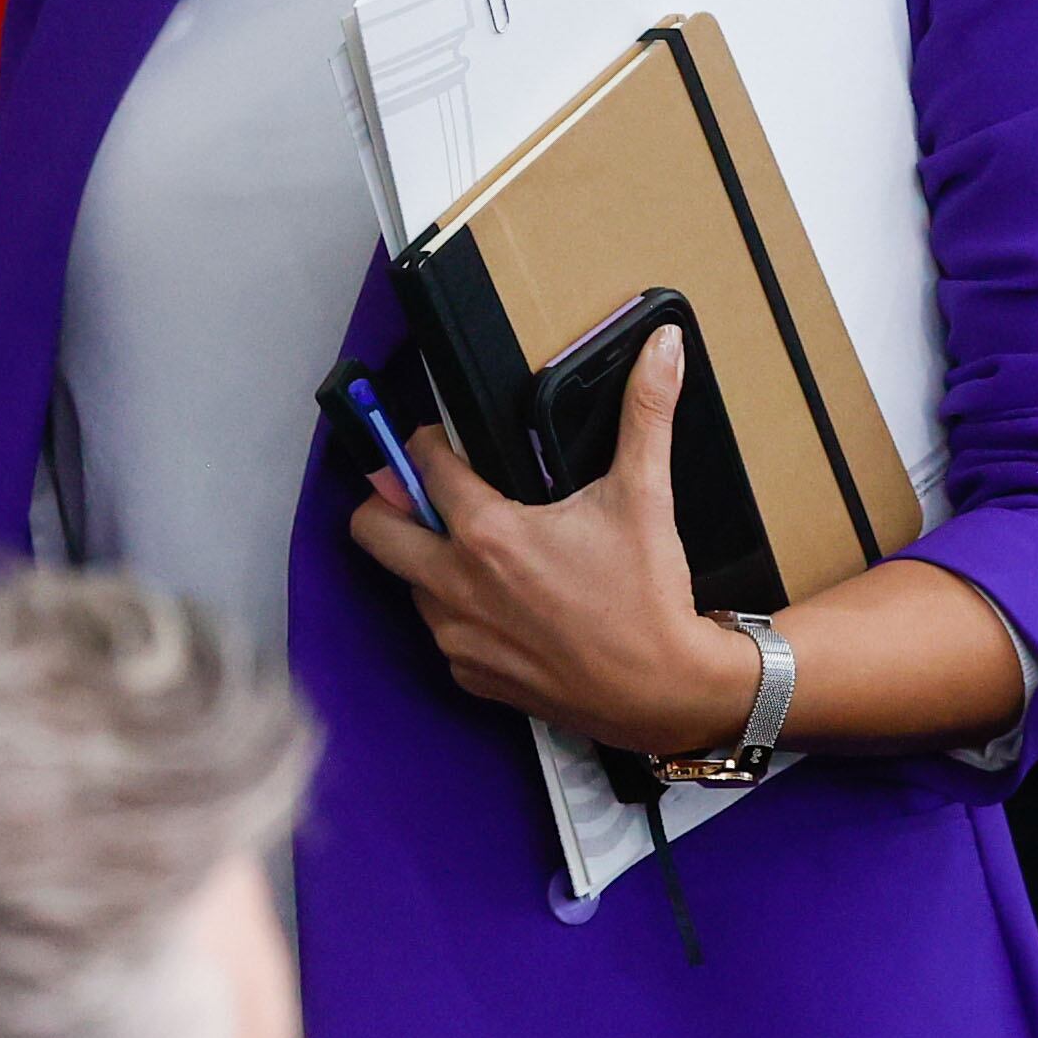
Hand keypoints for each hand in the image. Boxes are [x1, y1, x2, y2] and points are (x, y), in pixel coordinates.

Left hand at [342, 325, 761, 757]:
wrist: (666, 691)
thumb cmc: (649, 596)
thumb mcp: (644, 494)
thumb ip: (645, 412)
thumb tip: (663, 346)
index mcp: (486, 534)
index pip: (421, 464)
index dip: (429, 441)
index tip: (446, 440)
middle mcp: (455, 587)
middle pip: (372, 529)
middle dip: (390, 503)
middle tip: (430, 493)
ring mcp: (457, 637)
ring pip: (408, 582)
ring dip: (430, 558)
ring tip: (483, 548)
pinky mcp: (470, 676)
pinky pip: (441, 631)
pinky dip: (460, 610)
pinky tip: (506, 601)